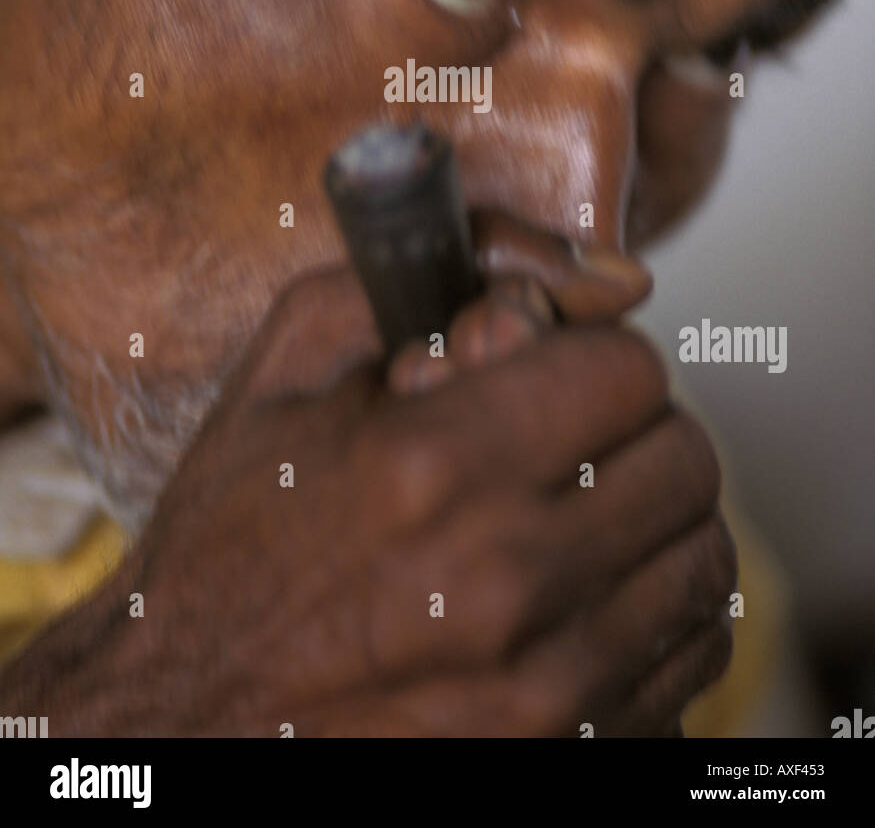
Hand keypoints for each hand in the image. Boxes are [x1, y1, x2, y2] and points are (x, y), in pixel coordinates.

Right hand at [0, 226, 733, 736]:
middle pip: (684, 460)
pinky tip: (573, 604)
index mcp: (433, 464)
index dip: (587, 358)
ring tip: (568, 524)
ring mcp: (543, 692)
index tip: (549, 378)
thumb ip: (441, 276)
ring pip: (701, 561)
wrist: (179, 717)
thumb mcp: (294, 361)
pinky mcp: (563, 759)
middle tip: (563, 448)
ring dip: (649, 525)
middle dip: (630, 433)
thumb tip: (595, 273)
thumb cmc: (229, 538)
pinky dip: (650, 618)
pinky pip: (687, 664)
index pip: (629, 368)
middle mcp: (501, 582)